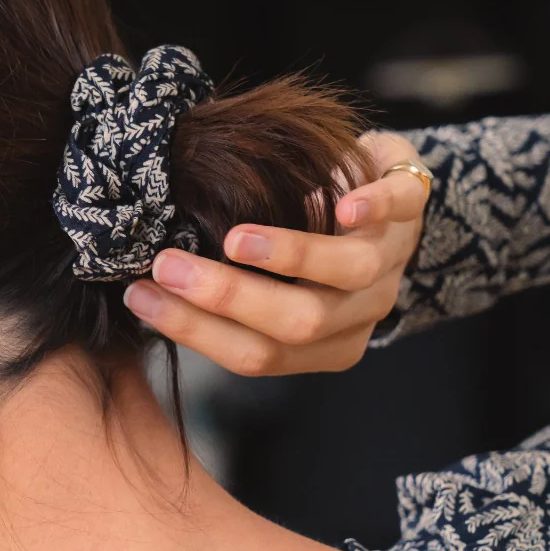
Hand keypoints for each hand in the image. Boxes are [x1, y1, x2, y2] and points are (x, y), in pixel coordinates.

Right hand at [123, 131, 429, 374]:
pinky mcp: (411, 207)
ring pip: (346, 276)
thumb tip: (148, 284)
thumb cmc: (312, 239)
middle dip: (225, 298)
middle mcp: (359, 311)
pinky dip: (372, 209)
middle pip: (295, 325)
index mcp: (323, 343)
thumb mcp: (276, 281)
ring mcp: (390, 261)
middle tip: (167, 267)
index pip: (254, 354)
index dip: (193, 329)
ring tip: (235, 239)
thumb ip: (235, 290)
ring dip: (289, 258)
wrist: (389, 196)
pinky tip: (339, 204)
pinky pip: (401, 210)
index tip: (139, 295)